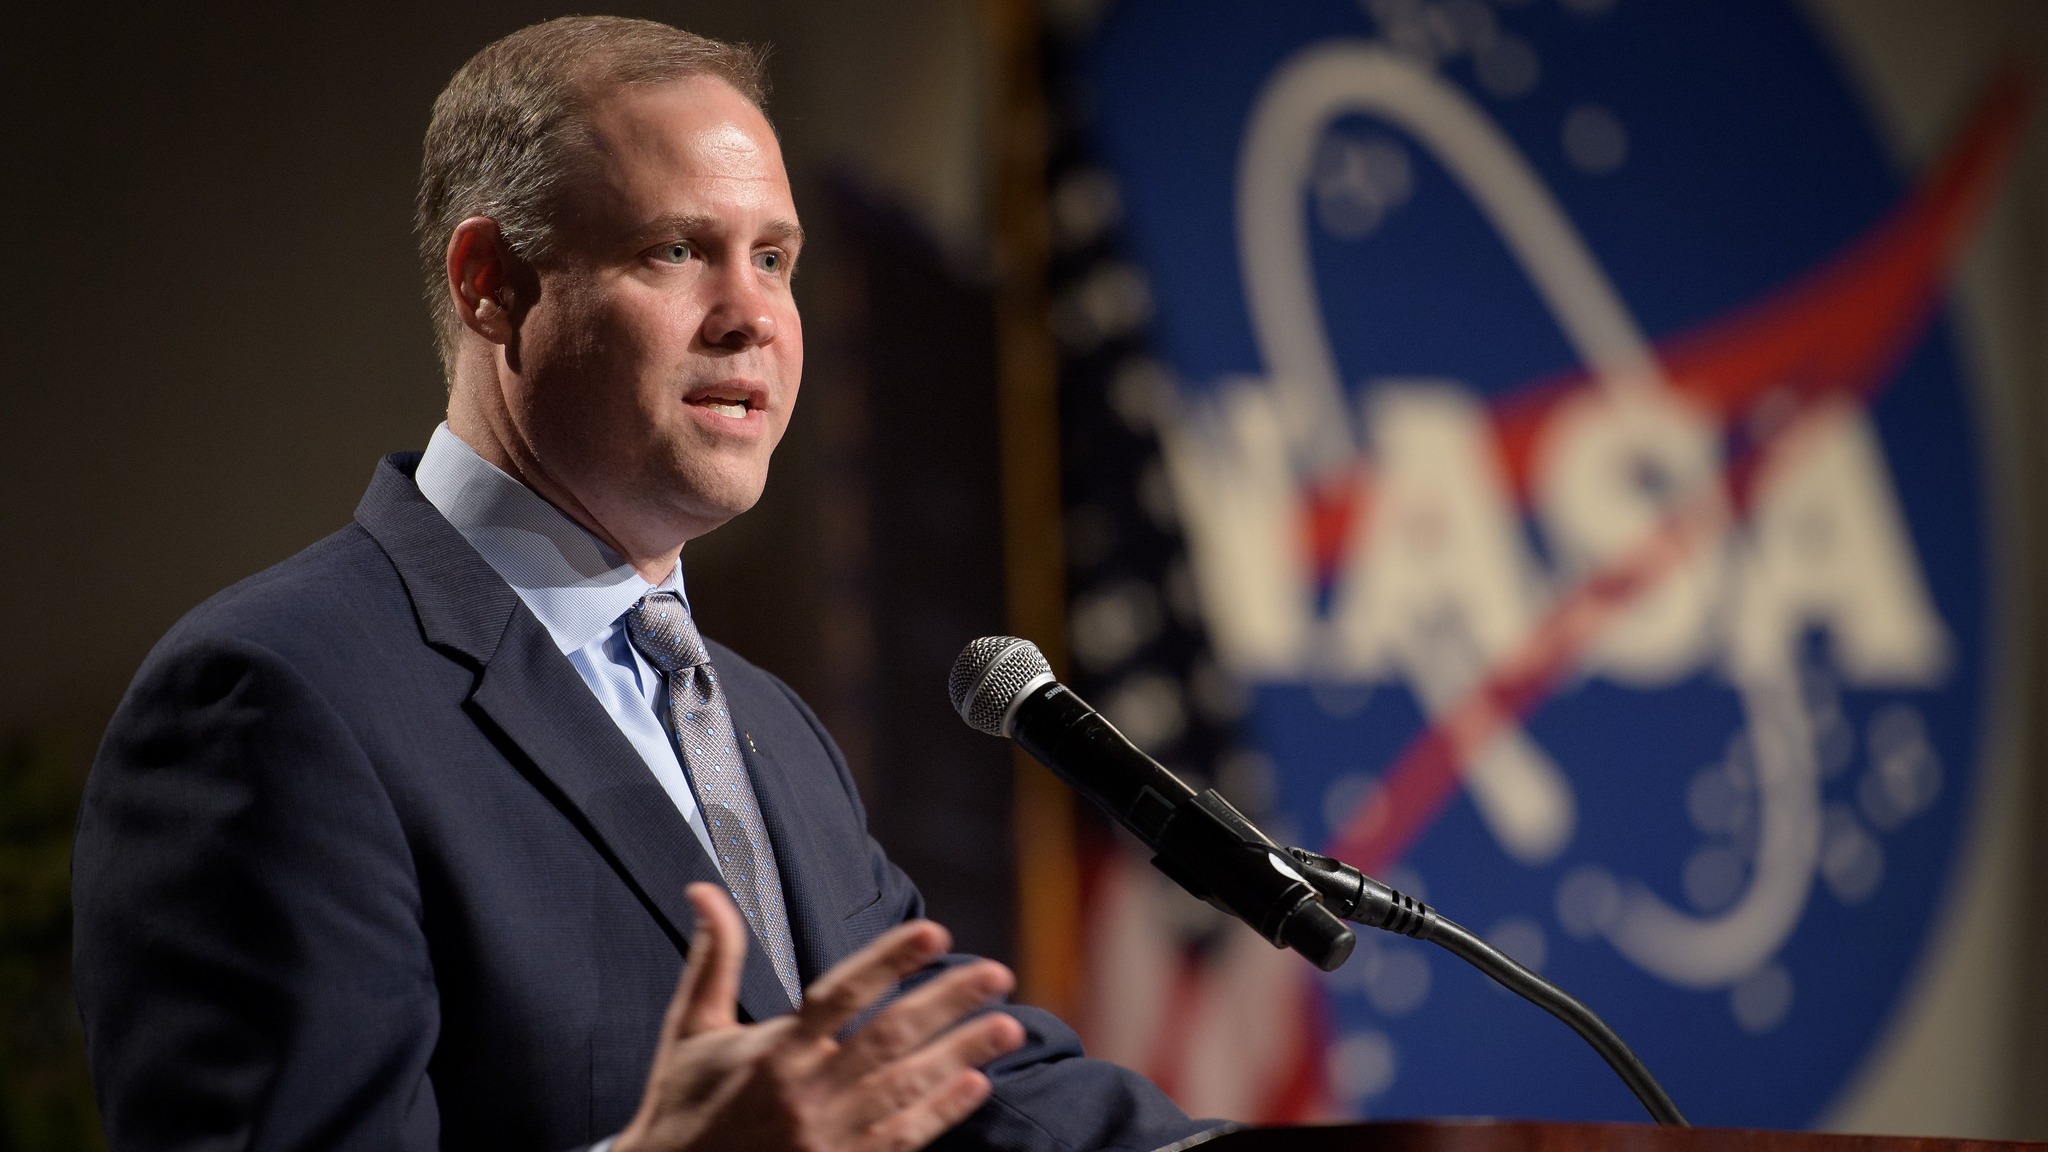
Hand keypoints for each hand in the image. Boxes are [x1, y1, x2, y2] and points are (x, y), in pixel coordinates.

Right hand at [612, 883, 1028, 1151]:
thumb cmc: (681, 1107)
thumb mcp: (690, 1030)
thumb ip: (714, 959)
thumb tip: (705, 888)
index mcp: (772, 1052)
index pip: (841, 994)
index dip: (890, 960)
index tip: (935, 933)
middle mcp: (804, 1093)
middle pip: (889, 1038)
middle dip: (948, 1003)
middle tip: (998, 974)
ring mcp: (826, 1139)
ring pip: (907, 1089)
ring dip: (962, 1055)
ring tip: (1009, 1027)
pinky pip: (901, 1140)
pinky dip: (941, 1112)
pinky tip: (976, 1085)